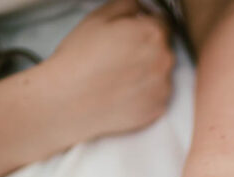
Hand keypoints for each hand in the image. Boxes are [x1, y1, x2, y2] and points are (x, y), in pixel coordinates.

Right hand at [44, 0, 174, 141]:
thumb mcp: (99, 17)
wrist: (68, 100)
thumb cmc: (80, 57)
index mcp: (153, 33)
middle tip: (121, 58)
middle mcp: (165, 60)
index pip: (161, 23)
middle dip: (147, 50)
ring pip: (161, 74)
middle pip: (163, 49)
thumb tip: (140, 6)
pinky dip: (146, 94)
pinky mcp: (157, 110)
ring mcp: (163, 87)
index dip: (145, 27)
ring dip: (148, 73)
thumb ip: (127, 5)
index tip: (133, 35)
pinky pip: (157, 97)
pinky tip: (124, 93)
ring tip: (121, 77)